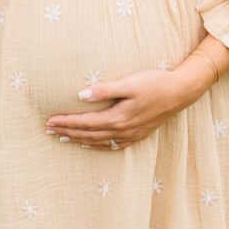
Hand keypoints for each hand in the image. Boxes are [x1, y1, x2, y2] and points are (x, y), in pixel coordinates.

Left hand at [45, 69, 194, 150]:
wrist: (180, 92)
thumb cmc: (154, 82)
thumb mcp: (129, 82)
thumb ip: (105, 89)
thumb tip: (81, 95)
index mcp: (118, 117)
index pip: (85, 122)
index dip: (66, 122)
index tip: (49, 120)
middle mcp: (122, 130)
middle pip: (88, 134)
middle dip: (67, 132)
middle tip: (48, 129)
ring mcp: (131, 134)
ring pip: (98, 141)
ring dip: (78, 139)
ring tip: (62, 138)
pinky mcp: (138, 134)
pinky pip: (112, 145)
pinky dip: (97, 145)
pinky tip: (90, 143)